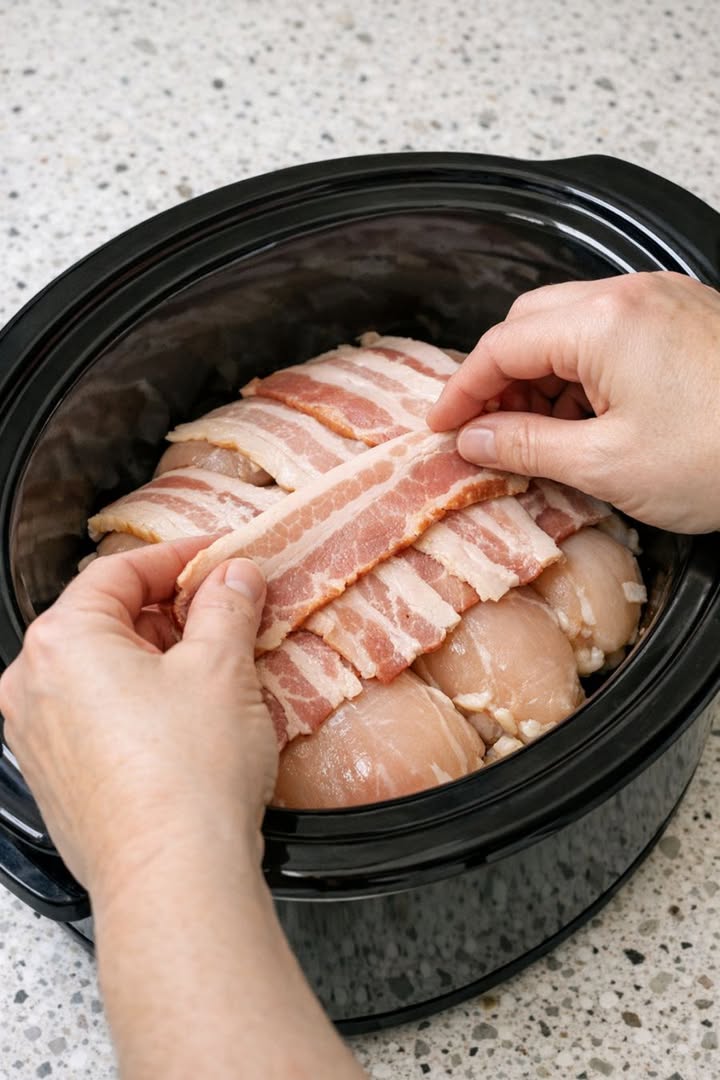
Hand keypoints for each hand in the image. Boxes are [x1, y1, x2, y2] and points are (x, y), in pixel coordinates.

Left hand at [0, 539, 276, 892]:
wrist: (174, 879)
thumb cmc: (186, 779)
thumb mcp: (222, 668)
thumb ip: (227, 606)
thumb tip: (232, 579)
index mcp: (63, 642)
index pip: (120, 571)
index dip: (178, 558)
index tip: (217, 558)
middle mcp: (34, 687)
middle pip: (107, 620)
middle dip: (172, 611)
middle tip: (227, 611)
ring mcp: (40, 738)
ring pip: (104, 670)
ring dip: (160, 658)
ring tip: (217, 667)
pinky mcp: (60, 779)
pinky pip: (99, 716)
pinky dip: (142, 701)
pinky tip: (189, 717)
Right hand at [428, 271, 719, 532]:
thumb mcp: (608, 464)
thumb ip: (526, 445)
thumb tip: (473, 439)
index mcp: (603, 321)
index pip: (501, 346)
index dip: (461, 390)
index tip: (441, 426)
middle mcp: (630, 295)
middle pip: (531, 323)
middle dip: (500, 377)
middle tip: (487, 431)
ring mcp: (663, 302)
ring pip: (570, 326)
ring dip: (542, 376)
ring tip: (540, 435)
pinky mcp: (686, 319)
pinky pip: (611, 333)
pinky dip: (584, 372)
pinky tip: (587, 419)